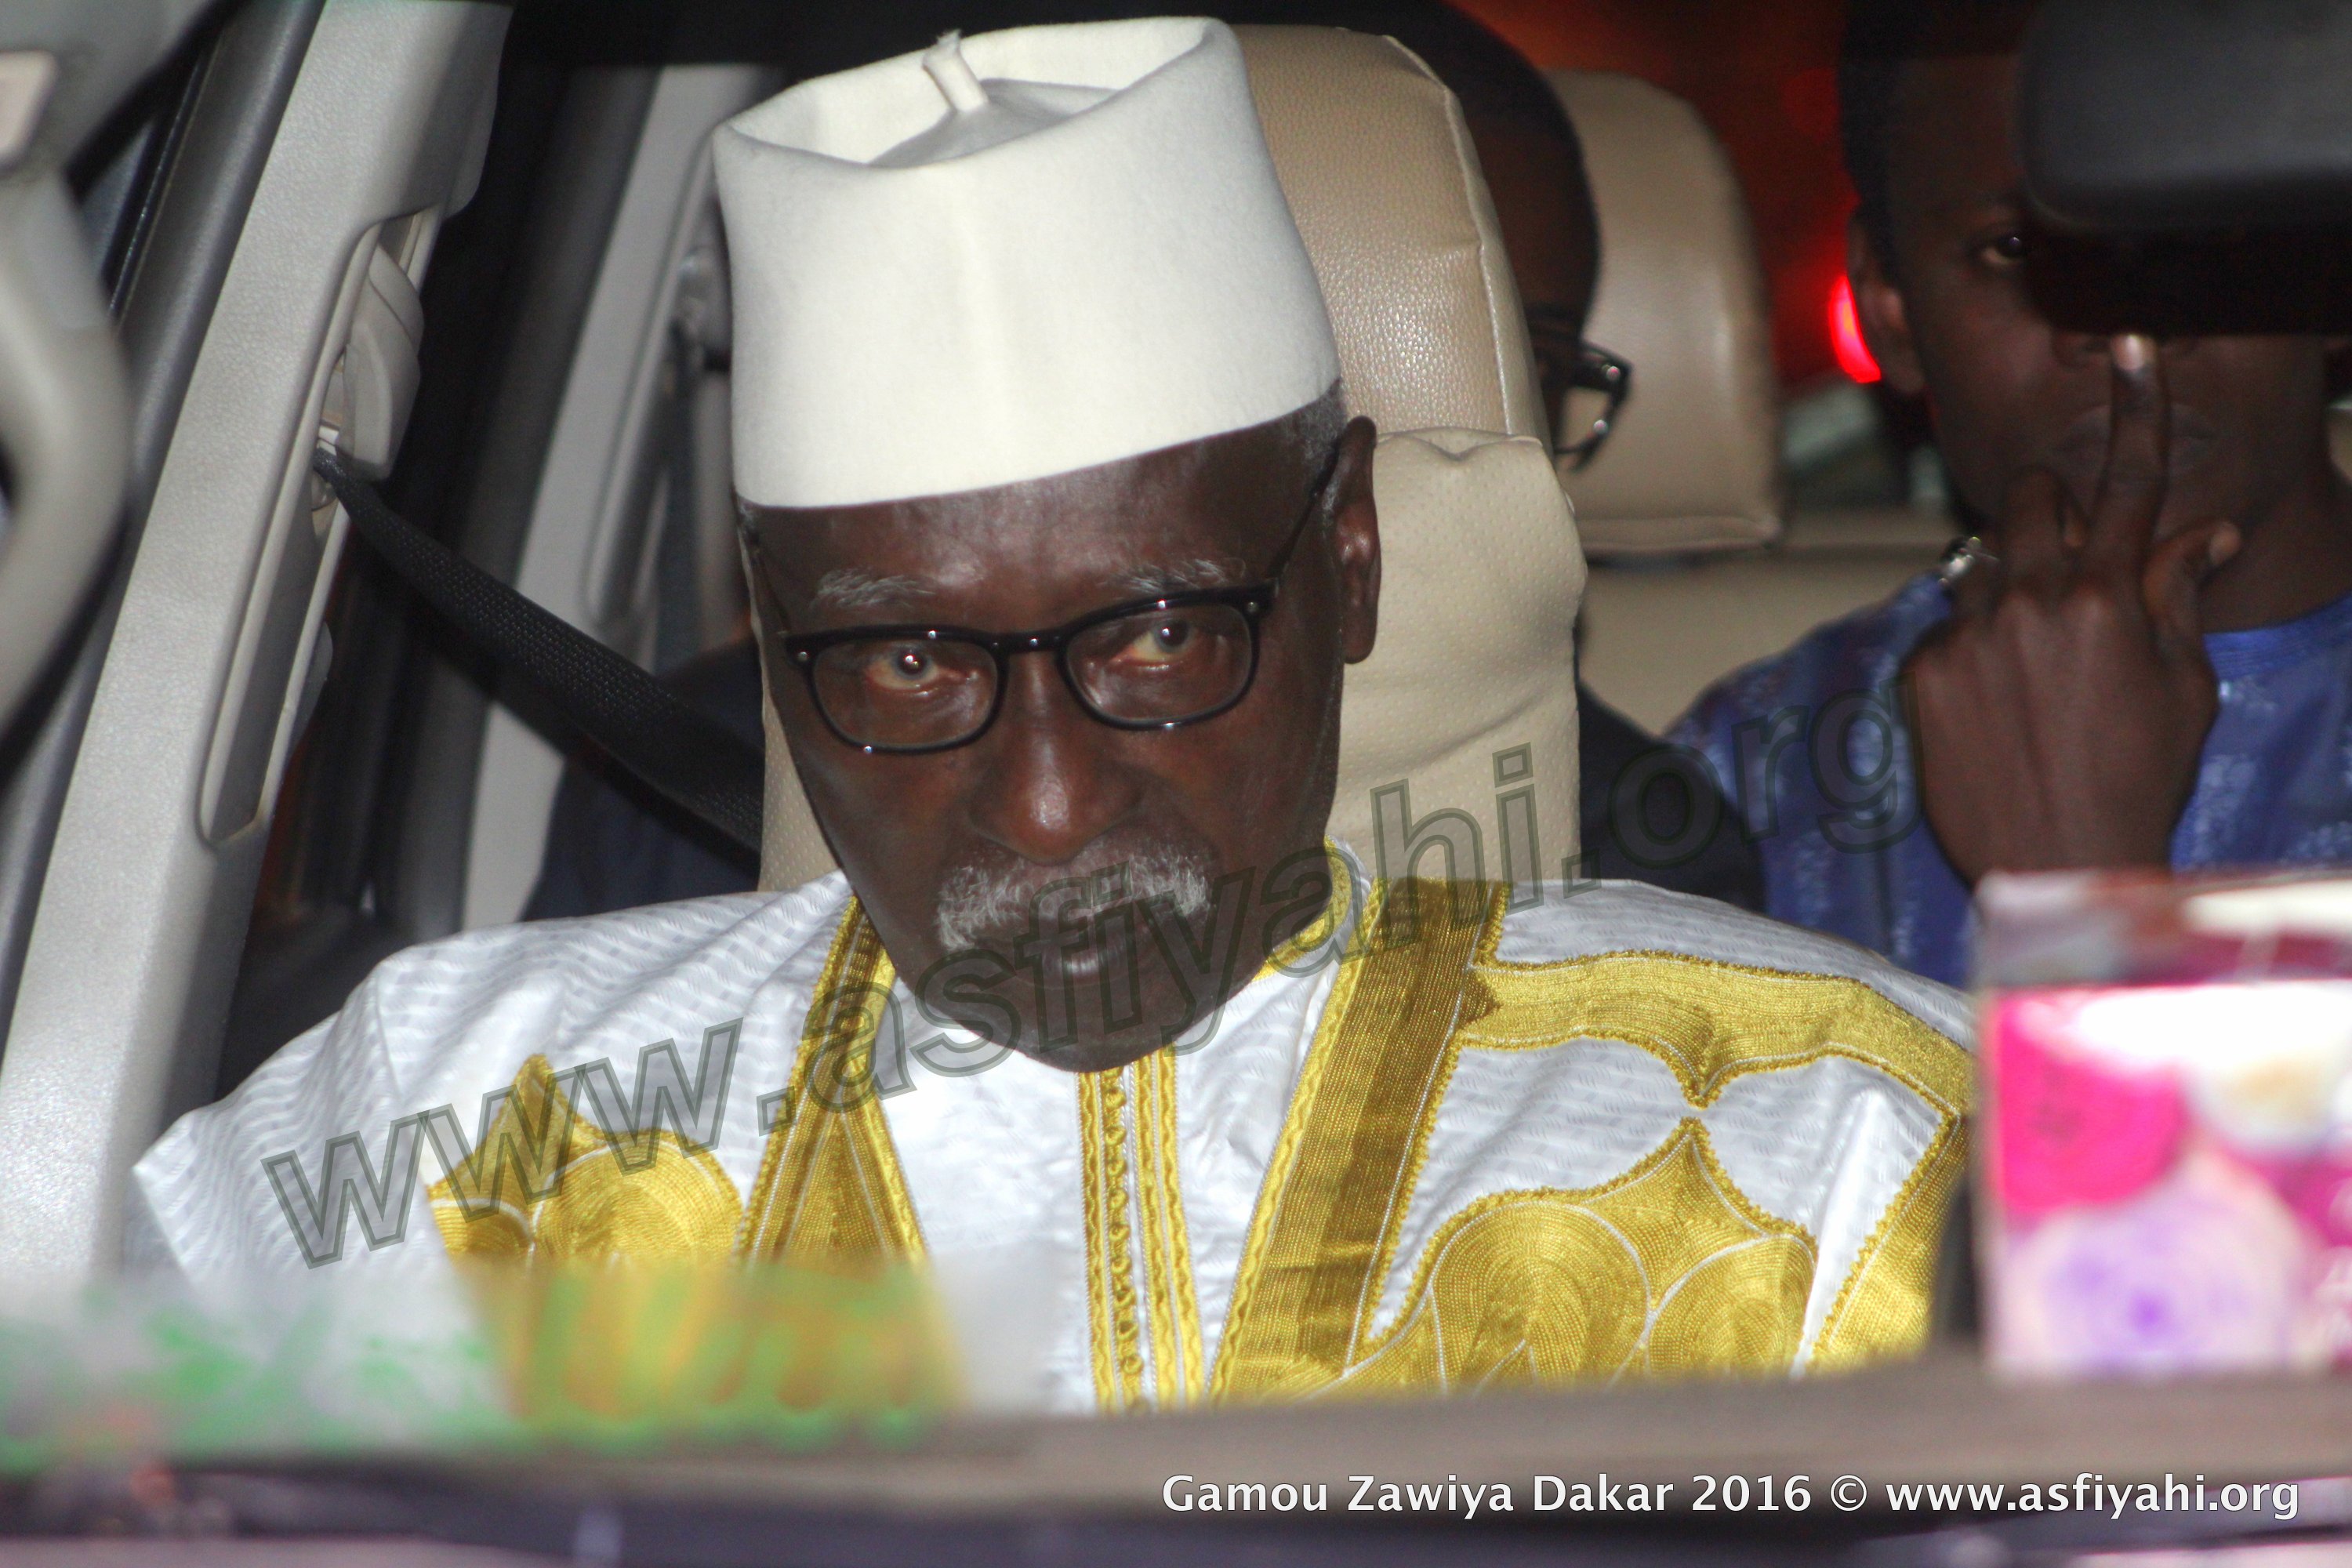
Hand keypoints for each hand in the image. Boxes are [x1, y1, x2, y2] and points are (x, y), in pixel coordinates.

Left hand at [1902, 335, 2240, 883]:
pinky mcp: (1922, 675)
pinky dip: (1972, 649)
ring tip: (2034, 659)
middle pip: (2030, 506)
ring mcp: (1968, 639)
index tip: (2130, 348)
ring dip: (2007, 585)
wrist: (2060, 863)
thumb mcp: (2183, 686)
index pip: (2127, 485)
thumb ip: (2176, 596)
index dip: (2133, 409)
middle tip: (2069, 561)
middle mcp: (2028, 605)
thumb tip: (2204, 532)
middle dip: (2051, 513)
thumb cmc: (2138, 779)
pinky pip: (1946, 631)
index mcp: (2105, 600)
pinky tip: (1998, 706)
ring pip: (1980, 566)